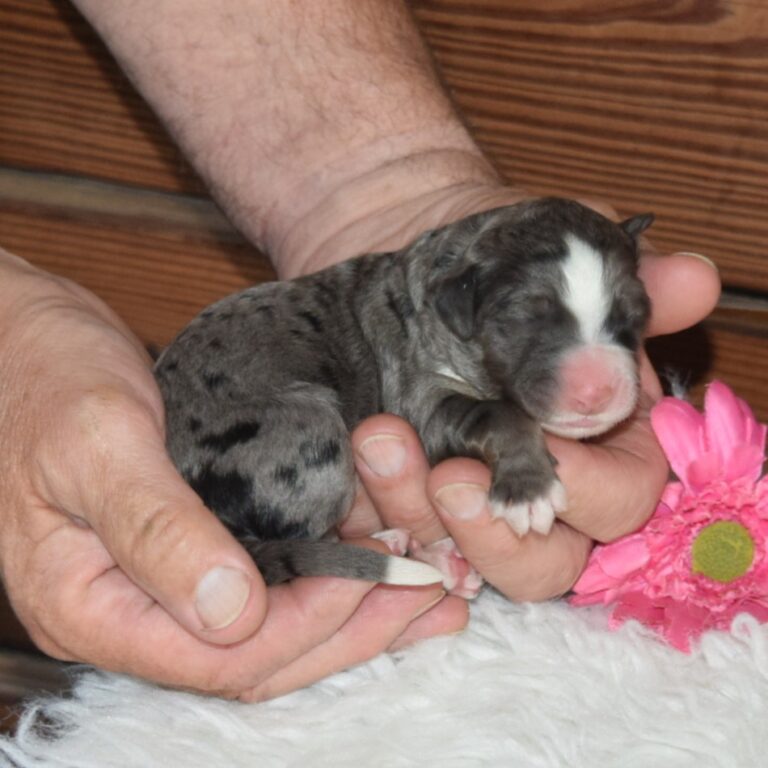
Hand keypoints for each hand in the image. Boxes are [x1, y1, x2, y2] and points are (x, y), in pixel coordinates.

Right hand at [0, 250, 464, 700]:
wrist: (23, 338)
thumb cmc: (42, 375)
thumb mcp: (96, 442)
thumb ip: (156, 530)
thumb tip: (232, 613)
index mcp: (93, 604)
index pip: (218, 655)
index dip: (308, 625)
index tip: (378, 578)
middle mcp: (132, 609)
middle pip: (258, 655)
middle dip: (352, 629)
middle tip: (433, 591)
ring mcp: (164, 580)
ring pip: (272, 625)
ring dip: (354, 610)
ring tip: (433, 586)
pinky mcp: (192, 543)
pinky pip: (269, 578)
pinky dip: (329, 573)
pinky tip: (380, 552)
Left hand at [337, 189, 720, 600]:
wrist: (418, 269)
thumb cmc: (504, 268)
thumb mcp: (560, 262)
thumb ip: (622, 282)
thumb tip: (691, 279)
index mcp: (605, 441)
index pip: (620, 497)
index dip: (588, 484)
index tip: (543, 444)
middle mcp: (544, 488)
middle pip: (547, 564)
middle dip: (499, 534)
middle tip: (454, 481)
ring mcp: (475, 501)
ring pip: (467, 561)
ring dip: (422, 513)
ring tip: (384, 443)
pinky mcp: (412, 499)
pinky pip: (401, 535)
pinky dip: (379, 510)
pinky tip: (361, 458)